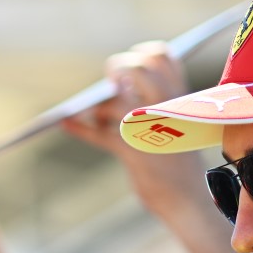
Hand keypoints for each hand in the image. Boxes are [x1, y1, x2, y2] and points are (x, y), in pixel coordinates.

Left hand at [60, 42, 208, 214]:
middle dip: (116, 70)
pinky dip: (78, 127)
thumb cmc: (177, 160)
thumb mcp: (175, 123)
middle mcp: (168, 104)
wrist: (187, 198)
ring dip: (98, 108)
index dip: (141, 54)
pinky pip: (97, 133)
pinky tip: (65, 123)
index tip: (128, 67)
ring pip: (112, 101)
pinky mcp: (131, 149)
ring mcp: (150, 126)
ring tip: (95, 116)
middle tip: (108, 85)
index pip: (163, 56)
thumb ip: (151, 101)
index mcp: (183, 96)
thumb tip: (110, 87)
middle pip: (135, 68)